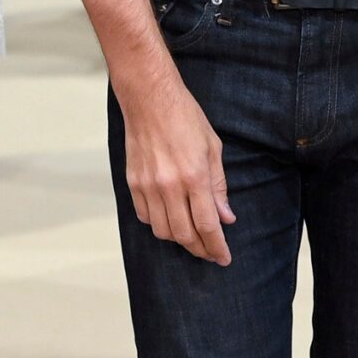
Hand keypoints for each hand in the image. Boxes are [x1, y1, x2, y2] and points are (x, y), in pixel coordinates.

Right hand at [118, 67, 236, 264]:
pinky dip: (159, 224)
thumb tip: (225, 217)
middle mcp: (169, 186)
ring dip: (179, 239)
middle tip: (211, 252)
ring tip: (192, 236)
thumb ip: (218, 187)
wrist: (149, 98)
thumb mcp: (212, 148)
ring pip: (162, 231)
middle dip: (200, 249)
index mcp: (194, 176)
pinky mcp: (132, 183)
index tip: (224, 258)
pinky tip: (170, 219)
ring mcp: (147, 186)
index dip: (217, 247)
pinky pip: (145, 217)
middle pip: (184, 235)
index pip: (207, 225)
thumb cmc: (185, 117)